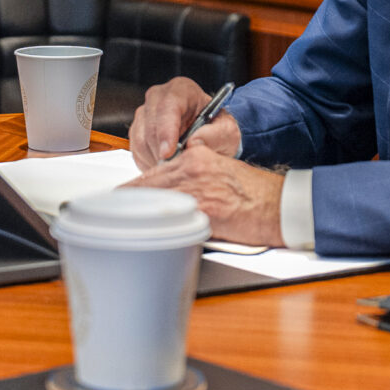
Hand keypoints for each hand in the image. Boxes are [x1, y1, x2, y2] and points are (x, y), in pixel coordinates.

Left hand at [125, 144, 282, 245]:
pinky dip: (153, 225)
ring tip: (119, 224)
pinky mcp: (204, 210)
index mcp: (196, 156)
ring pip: (153, 198)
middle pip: (148, 183)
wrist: (279, 205)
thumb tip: (168, 197)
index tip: (121, 197)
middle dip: (128, 201)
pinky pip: (171, 218)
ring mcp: (196, 188)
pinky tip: (142, 233)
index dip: (134, 188)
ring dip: (134, 213)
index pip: (155, 170)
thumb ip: (192, 179)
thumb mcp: (219, 173)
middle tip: (110, 213)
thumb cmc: (254, 195)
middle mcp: (192, 167)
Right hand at [129, 76, 241, 169]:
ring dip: (156, 159)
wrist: (209, 134)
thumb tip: (193, 143)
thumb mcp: (227, 132)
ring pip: (141, 140)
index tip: (168, 153)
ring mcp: (145, 113)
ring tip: (176, 167)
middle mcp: (158, 97)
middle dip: (161, 150)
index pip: (168, 107)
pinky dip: (150, 162)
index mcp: (182, 90)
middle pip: (150, 125)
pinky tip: (167, 165)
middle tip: (176, 168)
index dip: (166, 131)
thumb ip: (215, 136)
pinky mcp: (137, 131)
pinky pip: (137, 150)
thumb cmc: (217, 128)